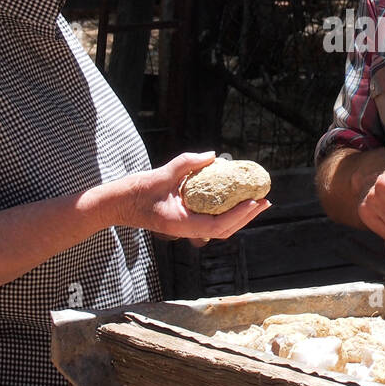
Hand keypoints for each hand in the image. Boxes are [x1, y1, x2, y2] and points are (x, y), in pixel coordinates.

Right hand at [118, 151, 269, 241]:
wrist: (118, 203)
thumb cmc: (137, 191)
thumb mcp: (162, 174)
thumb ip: (187, 163)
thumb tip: (213, 155)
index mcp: (181, 224)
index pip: (217, 225)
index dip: (238, 215)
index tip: (254, 202)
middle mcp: (186, 230)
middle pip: (225, 230)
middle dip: (247, 216)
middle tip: (266, 201)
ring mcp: (187, 227)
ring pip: (221, 228)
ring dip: (241, 216)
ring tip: (258, 202)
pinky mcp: (186, 221)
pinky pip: (212, 220)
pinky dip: (228, 213)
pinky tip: (238, 201)